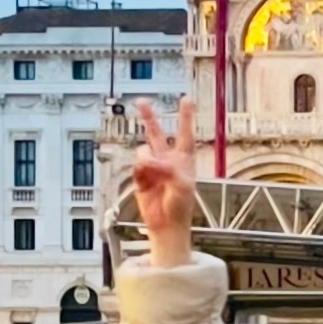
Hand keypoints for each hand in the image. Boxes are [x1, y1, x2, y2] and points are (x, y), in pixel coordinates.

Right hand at [129, 96, 197, 262]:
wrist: (166, 224)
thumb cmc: (180, 206)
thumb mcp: (182, 185)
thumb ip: (167, 169)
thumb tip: (149, 160)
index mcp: (183, 159)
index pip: (185, 133)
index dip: (186, 116)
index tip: (186, 99)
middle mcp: (167, 159)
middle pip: (157, 133)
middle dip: (149, 118)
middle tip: (141, 102)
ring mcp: (152, 167)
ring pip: (143, 150)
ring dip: (147, 158)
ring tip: (152, 170)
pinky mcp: (140, 177)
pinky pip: (136, 167)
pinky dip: (141, 172)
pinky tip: (146, 180)